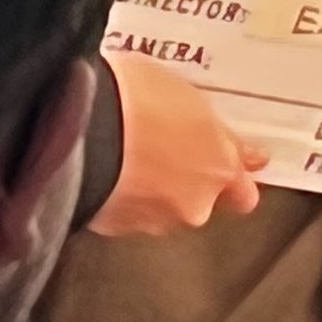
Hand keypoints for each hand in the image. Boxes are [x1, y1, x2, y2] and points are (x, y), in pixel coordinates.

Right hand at [93, 56, 269, 236]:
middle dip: (184, 185)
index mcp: (220, 165)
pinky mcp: (118, 230)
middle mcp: (196, 203)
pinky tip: (103, 173)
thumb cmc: (133, 96)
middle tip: (159, 153)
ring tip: (122, 159)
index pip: (243, 191)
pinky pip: (126, 214)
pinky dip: (119, 199)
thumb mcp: (182, 92)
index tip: (220, 163)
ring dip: (149, 192)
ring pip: (162, 211)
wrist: (78, 125)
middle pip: (199, 202)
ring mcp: (156, 220)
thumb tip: (231, 145)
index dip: (230, 178)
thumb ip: (209, 127)